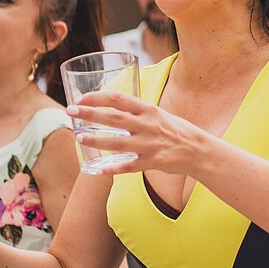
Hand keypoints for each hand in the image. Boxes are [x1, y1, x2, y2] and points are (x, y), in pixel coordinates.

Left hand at [66, 92, 208, 177]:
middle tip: (70, 111)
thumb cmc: (175, 130)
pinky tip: (96, 170)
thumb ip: (137, 111)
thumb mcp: (158, 113)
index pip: (119, 99)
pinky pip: (128, 167)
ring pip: (117, 143)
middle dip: (90, 114)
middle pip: (114, 118)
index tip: (81, 98)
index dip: (98, 97)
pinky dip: (111, 169)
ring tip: (79, 137)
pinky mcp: (152, 162)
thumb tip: (113, 107)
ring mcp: (149, 145)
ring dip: (96, 139)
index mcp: (149, 110)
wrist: (198, 150)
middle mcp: (148, 125)